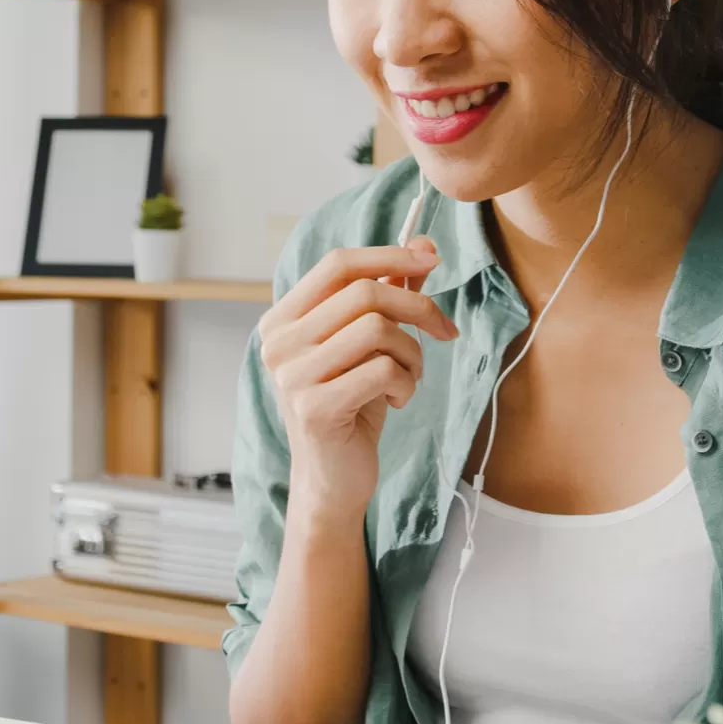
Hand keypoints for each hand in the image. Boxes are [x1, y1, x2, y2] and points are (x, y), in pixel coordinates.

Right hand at [257, 237, 456, 512]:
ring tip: (410, 375)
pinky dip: (406, 383)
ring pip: (378, 329)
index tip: (432, 260)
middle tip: (444, 330)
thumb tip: (424, 245)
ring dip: (412, 352)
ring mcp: (292, 376)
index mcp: (282, 320)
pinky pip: (383, 371)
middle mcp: (278, 343)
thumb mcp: (368, 345)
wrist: (333, 478)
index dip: (389, 255)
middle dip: (418, 307)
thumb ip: (388, 294)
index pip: (337, 265)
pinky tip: (398, 400)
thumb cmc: (351, 405)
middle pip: (364, 293)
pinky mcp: (315, 408)